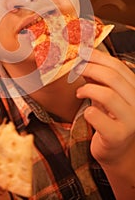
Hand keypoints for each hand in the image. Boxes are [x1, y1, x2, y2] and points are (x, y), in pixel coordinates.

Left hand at [76, 49, 134, 166]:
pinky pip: (97, 116)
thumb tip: (83, 56)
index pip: (118, 66)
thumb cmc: (110, 118)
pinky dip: (87, 111)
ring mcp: (131, 121)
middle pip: (113, 77)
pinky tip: (86, 112)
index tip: (81, 53)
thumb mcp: (107, 94)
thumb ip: (99, 77)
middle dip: (89, 68)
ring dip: (87, 89)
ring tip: (79, 92)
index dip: (97, 57)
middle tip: (75, 70)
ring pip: (107, 94)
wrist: (117, 152)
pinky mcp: (118, 136)